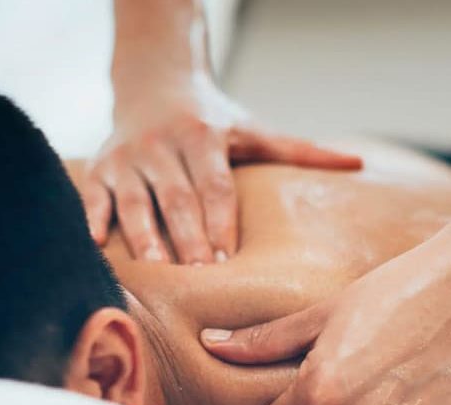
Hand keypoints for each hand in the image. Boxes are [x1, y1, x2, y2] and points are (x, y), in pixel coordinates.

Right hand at [81, 75, 361, 261]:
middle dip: (186, 237)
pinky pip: (93, 196)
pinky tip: (98, 247)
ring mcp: (127, 158)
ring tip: (156, 272)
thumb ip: (300, 150)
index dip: (220, 220)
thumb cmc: (212, 120)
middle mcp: (162, 146)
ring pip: (135, 201)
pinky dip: (93, 220)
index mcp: (203, 137)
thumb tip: (357, 163)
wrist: (153, 83)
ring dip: (144, 237)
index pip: (214, 185)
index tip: (226, 257)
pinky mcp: (101, 168)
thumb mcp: (253, 130)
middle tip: (196, 276)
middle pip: (177, 198)